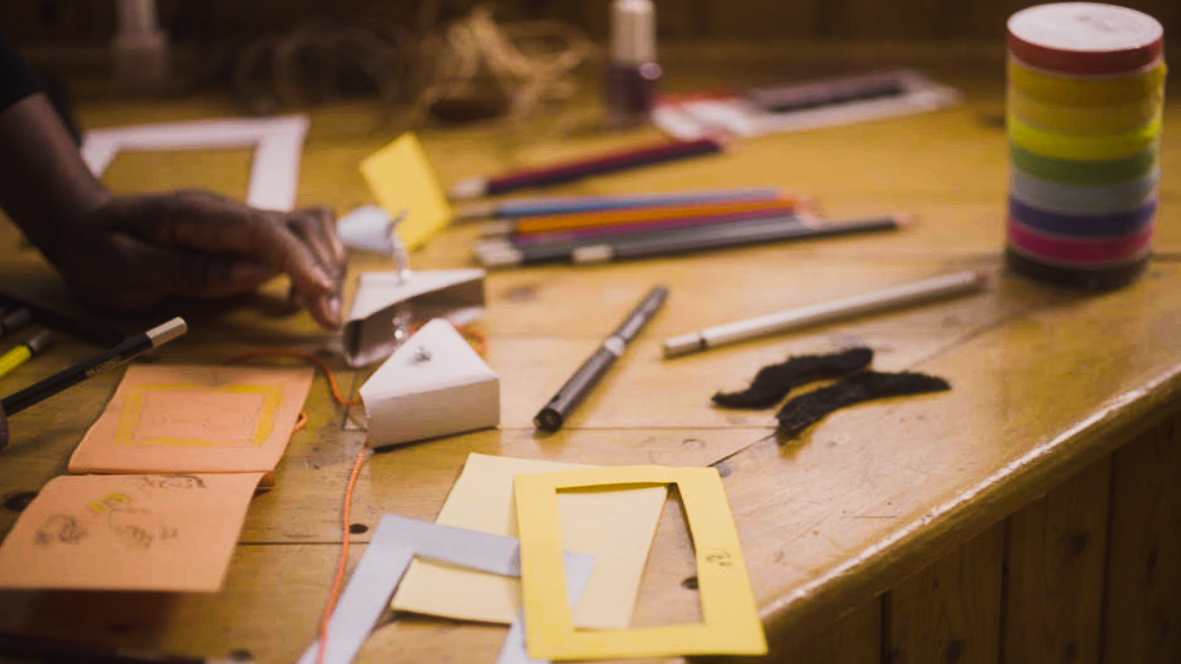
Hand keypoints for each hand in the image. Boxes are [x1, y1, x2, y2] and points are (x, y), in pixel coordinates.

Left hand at [43, 190, 346, 328]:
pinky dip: (316, 266)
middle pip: (300, 226)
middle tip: (328, 320)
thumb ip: (188, 269)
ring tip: (326, 312)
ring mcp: (243, 223)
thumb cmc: (98, 250)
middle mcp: (230, 212)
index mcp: (197, 215)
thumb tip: (254, 272)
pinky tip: (305, 297)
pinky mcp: (250, 239)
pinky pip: (300, 241)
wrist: (87, 227)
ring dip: (327, 269)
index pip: (263, 229)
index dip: (298, 259)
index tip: (321, 292)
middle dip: (323, 271)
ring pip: (310, 231)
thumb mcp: (123, 268)